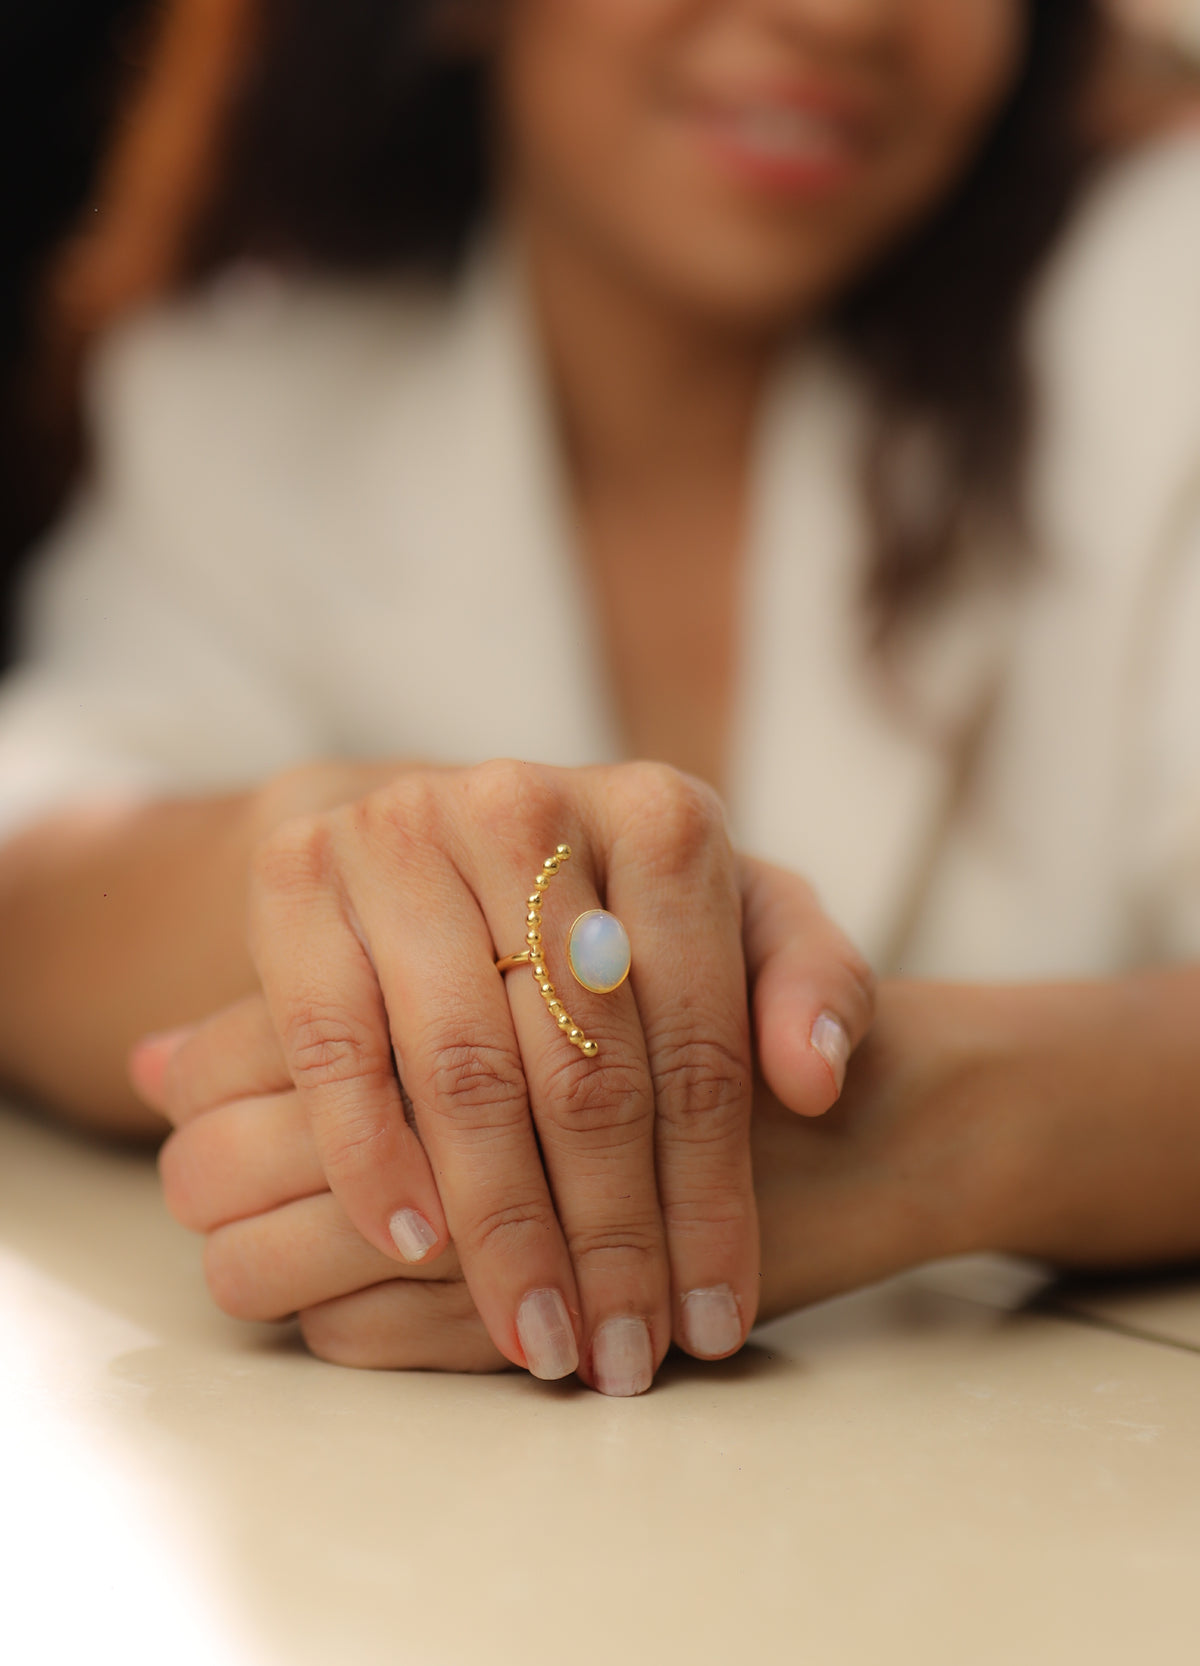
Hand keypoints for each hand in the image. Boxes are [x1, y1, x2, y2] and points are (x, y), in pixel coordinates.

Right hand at [133, 769, 871, 1393]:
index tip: (715, 1315)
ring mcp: (405, 831)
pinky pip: (334, 1044)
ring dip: (501, 1225)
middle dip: (610, 1237)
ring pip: (463, 1068)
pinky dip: (370, 1155)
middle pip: (584, 1066)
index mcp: (662, 815)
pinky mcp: (301, 873)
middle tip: (622, 1355)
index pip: (698, 1041)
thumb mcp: (745, 922)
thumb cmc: (624, 907)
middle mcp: (530, 806)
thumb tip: (815, 1079)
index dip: (710, 1197)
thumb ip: (813, 981)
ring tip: (536, 1336)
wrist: (453, 837)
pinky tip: (413, 1244)